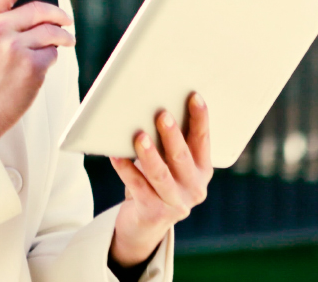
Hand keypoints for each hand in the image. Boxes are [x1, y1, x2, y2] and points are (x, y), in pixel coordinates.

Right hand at [0, 0, 75, 143]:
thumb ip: (2, 19)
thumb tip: (39, 7)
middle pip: (39, 9)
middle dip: (58, 14)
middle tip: (66, 19)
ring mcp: (15, 47)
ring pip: (51, 31)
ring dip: (63, 36)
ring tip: (66, 40)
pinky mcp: (31, 66)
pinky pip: (52, 53)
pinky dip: (51, 57)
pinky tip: (42, 64)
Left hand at [108, 92, 211, 266]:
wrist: (146, 222)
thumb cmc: (157, 179)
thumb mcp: (171, 163)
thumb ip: (169, 141)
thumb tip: (154, 105)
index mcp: (203, 170)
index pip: (203, 141)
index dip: (200, 119)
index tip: (194, 96)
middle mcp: (194, 188)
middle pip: (181, 157)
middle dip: (172, 135)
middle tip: (162, 114)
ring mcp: (175, 203)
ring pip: (160, 175)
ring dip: (149, 154)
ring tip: (139, 136)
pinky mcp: (153, 212)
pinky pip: (137, 187)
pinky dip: (125, 169)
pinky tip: (115, 155)